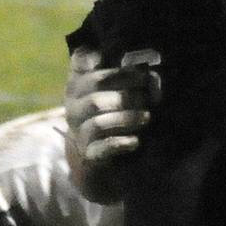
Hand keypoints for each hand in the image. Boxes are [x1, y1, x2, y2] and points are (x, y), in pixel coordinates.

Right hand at [64, 47, 159, 198]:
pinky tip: (135, 141)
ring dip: (126, 118)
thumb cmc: (107, 113)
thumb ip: (128, 77)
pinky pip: (103, 147)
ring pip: (99, 123)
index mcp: (76, 87)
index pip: (89, 73)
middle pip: (95, 97)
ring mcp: (79, 132)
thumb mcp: (110, 91)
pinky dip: (120, 143)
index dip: (116, 72)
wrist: (94, 153)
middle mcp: (73, 108)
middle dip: (125, 94)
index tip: (141, 72)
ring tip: (146, 117)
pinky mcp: (89, 154)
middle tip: (149, 96)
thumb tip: (152, 76)